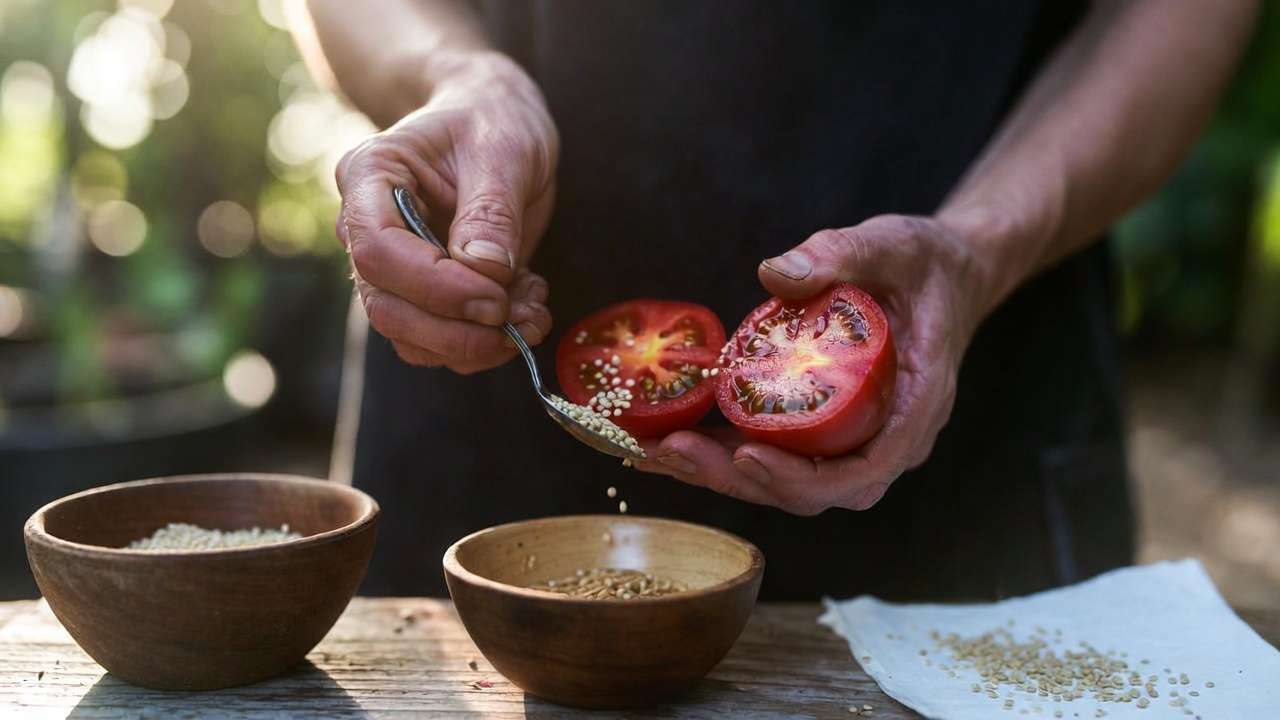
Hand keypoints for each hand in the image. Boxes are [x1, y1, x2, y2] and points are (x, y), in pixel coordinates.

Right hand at [336, 52, 557, 372]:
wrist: (494, 121)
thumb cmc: (491, 121)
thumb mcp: (503, 148)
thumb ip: (493, 209)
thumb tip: (486, 270)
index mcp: (369, 176)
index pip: (379, 250)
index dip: (435, 286)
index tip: (496, 297)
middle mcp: (365, 228)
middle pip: (387, 306)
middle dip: (456, 331)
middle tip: (522, 321)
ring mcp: (391, 267)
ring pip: (409, 336)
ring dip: (475, 344)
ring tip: (534, 313)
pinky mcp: (423, 294)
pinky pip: (440, 341)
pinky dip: (485, 343)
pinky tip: (527, 308)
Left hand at [635, 214, 989, 513]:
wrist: (947, 278)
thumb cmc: (926, 264)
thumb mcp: (892, 245)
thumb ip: (840, 254)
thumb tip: (774, 272)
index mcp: (915, 408)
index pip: (860, 471)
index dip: (800, 477)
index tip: (746, 456)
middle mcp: (883, 440)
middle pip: (809, 489)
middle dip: (735, 479)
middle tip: (669, 451)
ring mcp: (853, 442)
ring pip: (784, 482)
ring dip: (716, 473)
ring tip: (649, 451)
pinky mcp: (823, 432)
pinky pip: (773, 455)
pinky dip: (721, 452)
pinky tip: (665, 437)